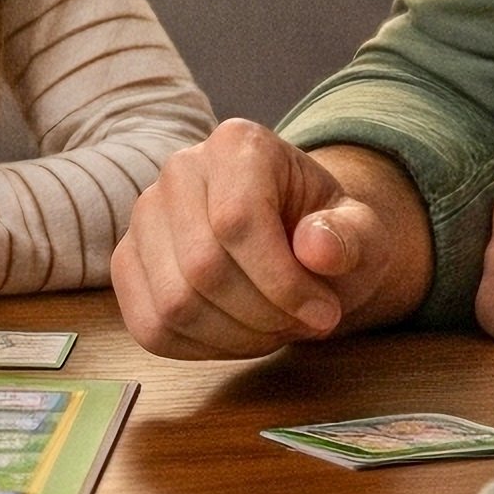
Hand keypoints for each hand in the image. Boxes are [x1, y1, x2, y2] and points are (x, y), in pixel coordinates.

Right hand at [109, 122, 424, 359]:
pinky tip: (238, 336)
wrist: (299, 241)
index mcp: (237, 144)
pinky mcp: (128, 262)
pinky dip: (200, 349)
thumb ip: (351, 237)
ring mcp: (145, 217)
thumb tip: (318, 247)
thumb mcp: (365, 232)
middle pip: (202, 268)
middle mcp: (179, 170)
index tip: (324, 313)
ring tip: (273, 328)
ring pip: (173, 304)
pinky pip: (150, 327)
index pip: (237, 221)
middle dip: (262, 316)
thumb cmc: (330, 235)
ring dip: (234, 338)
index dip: (282, 283)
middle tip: (302, 324)